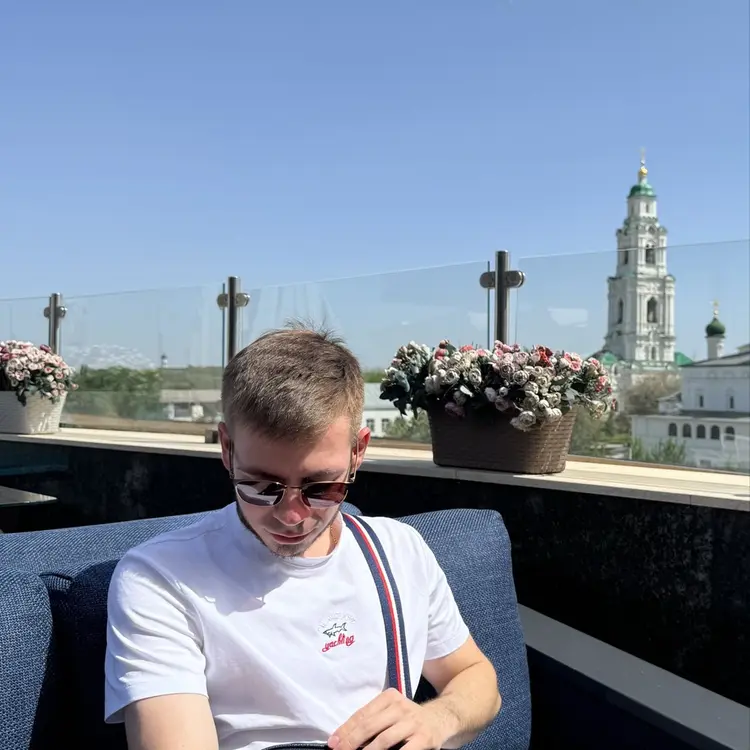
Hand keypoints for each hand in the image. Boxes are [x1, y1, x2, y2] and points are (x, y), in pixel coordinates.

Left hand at [327, 688, 447, 749]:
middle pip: (370, 725)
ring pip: (384, 740)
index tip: (333, 743)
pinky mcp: (424, 738)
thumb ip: (373, 720)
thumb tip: (345, 738)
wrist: (441, 718)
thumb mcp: (391, 712)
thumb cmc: (409, 718)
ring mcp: (412, 722)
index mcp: (389, 697)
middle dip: (352, 741)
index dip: (346, 730)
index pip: (362, 714)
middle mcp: (400, 707)